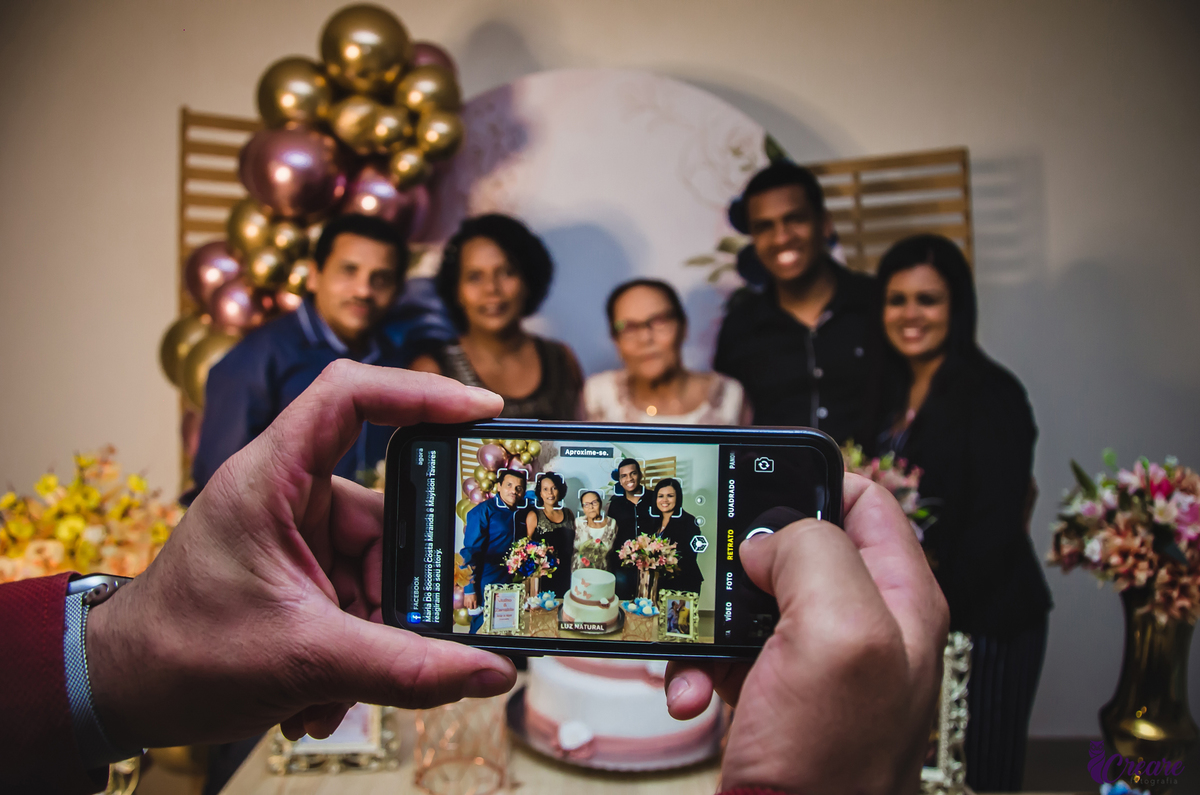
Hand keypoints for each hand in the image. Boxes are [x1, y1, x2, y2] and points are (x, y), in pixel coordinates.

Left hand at [86, 362, 515, 748]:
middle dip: (407, 577)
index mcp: (271, 479)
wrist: (123, 696)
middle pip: (388, 505)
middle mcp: (289, 496)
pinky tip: (330, 692)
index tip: (484, 412)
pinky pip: (360, 594)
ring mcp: (299, 535)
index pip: (350, 398)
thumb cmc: (180, 655)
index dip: (421, 392)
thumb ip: (403, 668)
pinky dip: (359, 641)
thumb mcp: (303, 658)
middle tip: (436, 619)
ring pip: (379, 564)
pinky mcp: (303, 572)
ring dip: (378, 628)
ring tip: (352, 682)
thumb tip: (488, 672)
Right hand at [664, 474, 947, 793]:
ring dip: (711, 617)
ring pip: (754, 598)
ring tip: (694, 644)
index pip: (866, 500)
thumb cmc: (829, 764)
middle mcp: (865, 624)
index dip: (810, 483)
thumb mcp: (837, 635)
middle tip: (712, 569)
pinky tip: (690, 691)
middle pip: (798, 547)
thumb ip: (815, 555)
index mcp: (900, 598)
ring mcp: (820, 661)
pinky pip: (730, 652)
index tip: (755, 487)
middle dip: (742, 558)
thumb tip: (769, 538)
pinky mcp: (779, 692)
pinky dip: (700, 666)